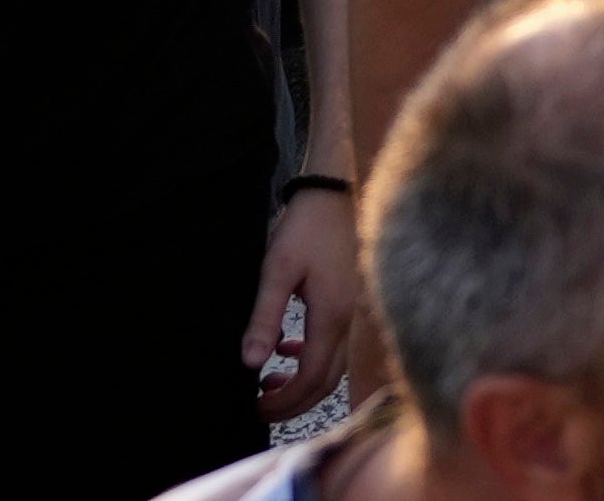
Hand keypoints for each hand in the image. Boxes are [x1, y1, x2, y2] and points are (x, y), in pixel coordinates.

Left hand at [242, 187, 361, 414]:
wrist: (336, 194)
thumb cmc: (306, 229)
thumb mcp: (277, 270)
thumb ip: (265, 318)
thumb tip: (250, 362)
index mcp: (332, 315)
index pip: (312, 377)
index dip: (285, 400)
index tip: (255, 407)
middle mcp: (349, 320)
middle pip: (327, 380)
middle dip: (294, 402)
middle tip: (260, 408)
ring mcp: (353, 312)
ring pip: (333, 366)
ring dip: (302, 383)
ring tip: (268, 383)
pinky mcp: (349, 303)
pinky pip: (334, 347)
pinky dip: (310, 360)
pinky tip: (286, 350)